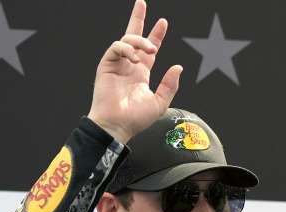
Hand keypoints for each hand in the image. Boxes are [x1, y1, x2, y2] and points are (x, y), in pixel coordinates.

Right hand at [87, 0, 181, 143]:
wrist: (118, 125)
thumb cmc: (136, 118)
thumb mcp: (160, 102)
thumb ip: (170, 84)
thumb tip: (178, 67)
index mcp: (141, 73)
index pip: (149, 49)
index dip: (156, 35)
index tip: (163, 23)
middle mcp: (129, 65)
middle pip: (132, 36)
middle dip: (137, 19)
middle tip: (142, 3)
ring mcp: (117, 64)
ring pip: (126, 40)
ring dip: (140, 40)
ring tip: (151, 49)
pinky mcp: (107, 65)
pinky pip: (116, 47)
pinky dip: (127, 49)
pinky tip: (134, 59)